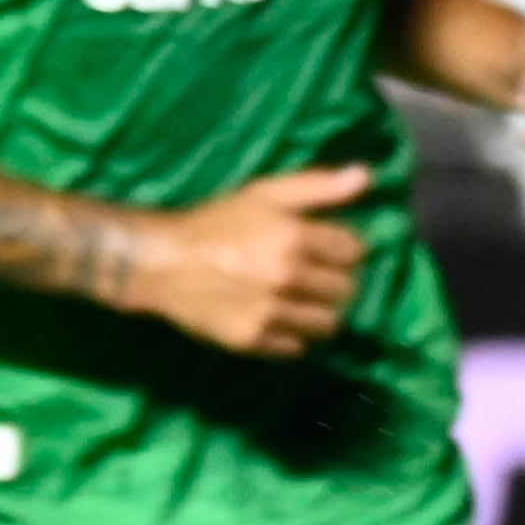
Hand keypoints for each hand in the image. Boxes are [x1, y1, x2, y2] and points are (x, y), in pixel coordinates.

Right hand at [119, 165, 369, 358]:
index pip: (353, 251)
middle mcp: (286, 276)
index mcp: (292, 236)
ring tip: (298, 302)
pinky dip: (292, 336)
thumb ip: (317, 186)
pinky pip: (296, 347)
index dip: (340, 248)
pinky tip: (276, 319)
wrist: (158, 262)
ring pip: (327, 324)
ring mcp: (269, 311)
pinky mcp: (252, 339)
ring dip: (319, 313)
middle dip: (332, 281)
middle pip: (345, 289)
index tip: (321, 249)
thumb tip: (367, 177)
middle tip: (309, 276)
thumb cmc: (214, 223)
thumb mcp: (263, 194)